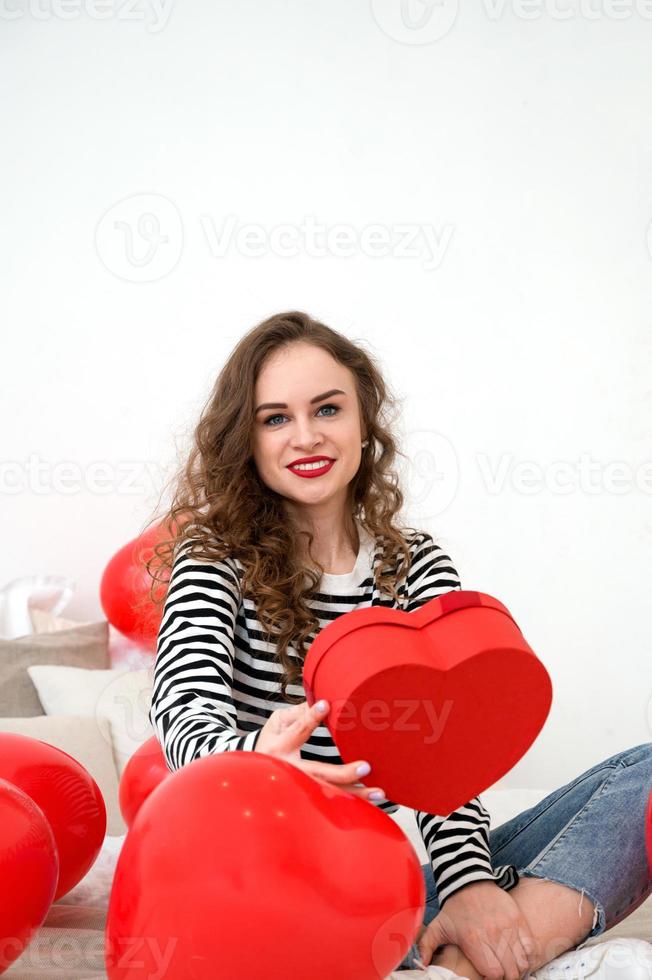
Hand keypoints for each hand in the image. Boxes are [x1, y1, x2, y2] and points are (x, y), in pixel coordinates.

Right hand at [256, 699, 385, 803]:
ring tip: (379, 792)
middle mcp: (291, 772)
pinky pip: (334, 802)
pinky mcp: (310, 798)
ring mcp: (301, 788)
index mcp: (279, 748)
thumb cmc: (271, 741)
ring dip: (356, 794)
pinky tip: (373, 803)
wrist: (253, 773)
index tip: (326, 705)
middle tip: (366, 767)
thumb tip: (320, 700)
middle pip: (319, 773)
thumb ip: (298, 713)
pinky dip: (353, 804)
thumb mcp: (277, 724)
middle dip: (343, 773)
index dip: (310, 718)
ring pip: (331, 794)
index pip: (298, 731)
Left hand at [417, 880, 535, 978]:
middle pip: (510, 971)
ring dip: (518, 969)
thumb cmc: (454, 907)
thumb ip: (426, 947)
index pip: (493, 973)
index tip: (488, 977)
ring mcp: (508, 927)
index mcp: (474, 941)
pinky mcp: (517, 919)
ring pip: (522, 961)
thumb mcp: (437, 927)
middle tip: (501, 976)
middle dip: (507, 978)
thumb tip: (421, 965)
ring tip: (511, 969)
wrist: (469, 880)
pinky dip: (528, 956)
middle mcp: (493, 936)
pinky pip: (530, 946)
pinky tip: (519, 958)